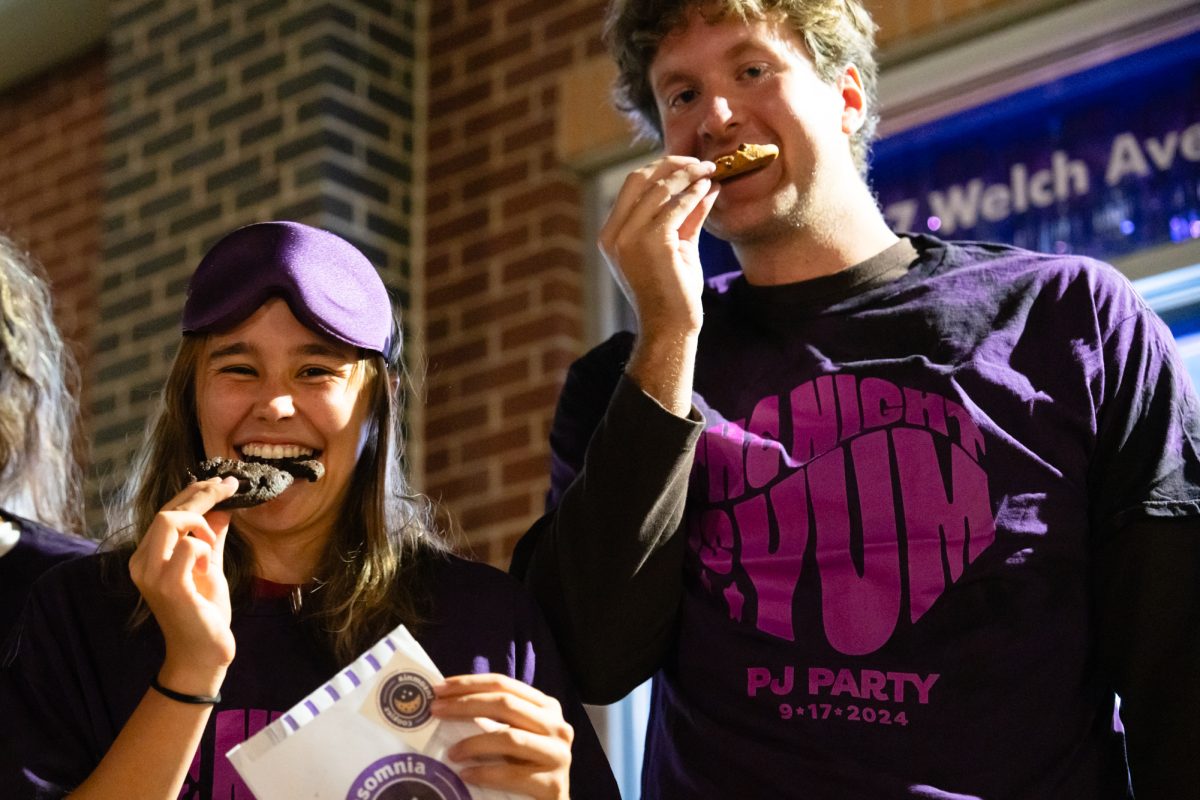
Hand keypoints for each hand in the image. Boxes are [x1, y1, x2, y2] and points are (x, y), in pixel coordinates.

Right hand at [128, 476, 238, 696]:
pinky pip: (187, 549)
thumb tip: (223, 508)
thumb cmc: (204, 612)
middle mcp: (142, 563)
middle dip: (202, 494)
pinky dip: (204, 548)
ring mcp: (152, 575)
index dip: (195, 493)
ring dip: (200, 522)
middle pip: (166, 511)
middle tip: (230, 486)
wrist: (203, 654)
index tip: (224, 481)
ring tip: (214, 541)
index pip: (166, 512)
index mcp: (148, 557)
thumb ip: (211, 538)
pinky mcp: (169, 587)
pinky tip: (209, 566)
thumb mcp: (210, 566)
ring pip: (169, 522)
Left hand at [432, 673, 573, 799]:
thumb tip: (446, 703)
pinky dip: (485, 772)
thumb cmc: (524, 769)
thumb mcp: (512, 736)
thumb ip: (493, 719)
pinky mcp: (553, 785)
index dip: (470, 684)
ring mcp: (559, 755)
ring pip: (509, 738)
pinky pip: (512, 774)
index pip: (504, 684)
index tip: (438, 688)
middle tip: (435, 711)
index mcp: (547, 708)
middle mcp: (558, 726)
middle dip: (465, 704)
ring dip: (473, 743)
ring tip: (451, 753)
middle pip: (506, 704)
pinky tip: (466, 775)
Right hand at [598, 156, 716, 339]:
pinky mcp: (651, 243)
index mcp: (611, 235)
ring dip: (687, 174)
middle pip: (639, 179)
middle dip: (671, 164)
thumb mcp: (678, 246)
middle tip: (699, 161)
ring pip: (659, 189)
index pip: (631, 187)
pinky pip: (675, 206)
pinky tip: (708, 187)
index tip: (687, 165)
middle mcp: (614, 234)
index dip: (660, 169)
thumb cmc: (673, 292)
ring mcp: (629, 238)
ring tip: (709, 169)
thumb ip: (687, 215)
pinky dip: (693, 193)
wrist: (670, 327)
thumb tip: (705, 183)